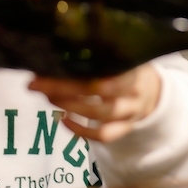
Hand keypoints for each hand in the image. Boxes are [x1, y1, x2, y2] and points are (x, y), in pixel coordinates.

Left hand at [27, 64, 161, 142]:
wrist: (150, 91)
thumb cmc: (123, 68)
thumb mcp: (117, 55)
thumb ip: (94, 54)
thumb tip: (52, 52)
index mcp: (131, 65)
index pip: (103, 67)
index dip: (74, 69)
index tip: (48, 66)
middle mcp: (134, 89)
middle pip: (99, 91)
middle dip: (64, 88)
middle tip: (37, 85)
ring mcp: (131, 111)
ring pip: (101, 114)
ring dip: (71, 107)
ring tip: (49, 98)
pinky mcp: (126, 128)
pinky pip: (104, 135)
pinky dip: (81, 130)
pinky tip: (63, 119)